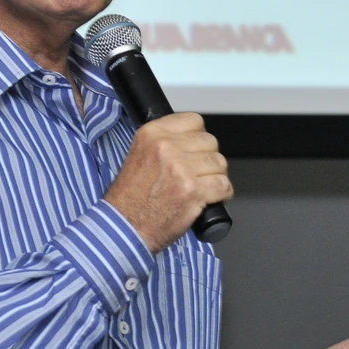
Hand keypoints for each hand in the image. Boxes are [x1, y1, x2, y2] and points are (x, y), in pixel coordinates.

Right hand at [104, 112, 232, 252]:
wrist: (124, 227)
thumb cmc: (130, 199)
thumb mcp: (138, 155)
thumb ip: (164, 142)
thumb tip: (191, 140)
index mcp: (152, 134)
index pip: (194, 120)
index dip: (198, 138)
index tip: (194, 151)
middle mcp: (167, 148)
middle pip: (210, 142)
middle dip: (207, 159)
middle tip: (197, 173)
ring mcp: (181, 169)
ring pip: (219, 163)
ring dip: (215, 177)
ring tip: (202, 187)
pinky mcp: (193, 191)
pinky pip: (224, 185)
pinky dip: (222, 194)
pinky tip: (210, 198)